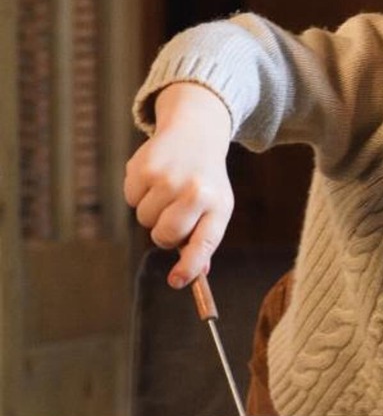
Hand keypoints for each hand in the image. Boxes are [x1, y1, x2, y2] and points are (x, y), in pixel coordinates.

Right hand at [123, 82, 234, 288]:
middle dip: (163, 234)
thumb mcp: (216, 208)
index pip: (204, 244)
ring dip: (151, 212)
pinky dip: (138, 194)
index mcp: (218, 206)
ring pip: (144, 219)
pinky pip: (130, 199)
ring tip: (167, 191)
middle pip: (164, 236)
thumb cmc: (206, 182)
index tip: (177, 282)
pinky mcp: (144, 167)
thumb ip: (204, 241)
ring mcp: (168, 179)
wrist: (195, 134)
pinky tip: (155, 178)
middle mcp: (195, 192)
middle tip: (173, 217)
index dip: (189, 267)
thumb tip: (193, 275)